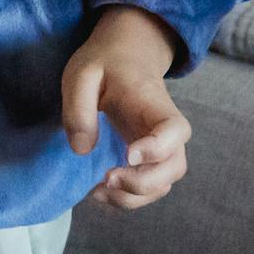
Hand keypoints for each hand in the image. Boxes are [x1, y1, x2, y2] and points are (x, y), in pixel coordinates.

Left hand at [62, 5, 190, 209]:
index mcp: (157, 106)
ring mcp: (160, 148)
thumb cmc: (105, 63)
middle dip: (144, 183)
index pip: (175, 131)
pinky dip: (127, 197)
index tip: (128, 155)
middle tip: (107, 178)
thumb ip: (79, 108)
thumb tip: (81, 149)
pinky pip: (147, 187)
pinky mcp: (147, 159)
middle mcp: (167, 133)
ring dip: (133, 196)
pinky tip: (99, 191)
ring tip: (97, 191)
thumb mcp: (81, 74)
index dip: (158, 148)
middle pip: (175, 167)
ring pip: (162, 184)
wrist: (126, 57)